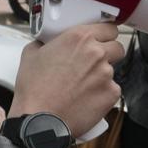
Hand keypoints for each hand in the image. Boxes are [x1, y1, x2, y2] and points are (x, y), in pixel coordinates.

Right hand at [8, 22, 123, 138]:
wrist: (40, 120)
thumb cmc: (34, 90)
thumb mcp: (31, 55)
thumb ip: (45, 43)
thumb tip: (47, 43)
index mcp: (79, 38)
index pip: (108, 28)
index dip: (104, 34)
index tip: (101, 39)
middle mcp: (96, 53)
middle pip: (116, 47)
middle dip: (108, 53)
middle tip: (93, 63)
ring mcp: (106, 74)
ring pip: (113, 70)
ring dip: (102, 75)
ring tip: (83, 86)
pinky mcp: (111, 94)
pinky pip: (112, 90)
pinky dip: (102, 94)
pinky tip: (86, 99)